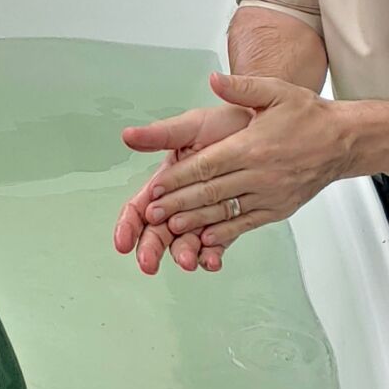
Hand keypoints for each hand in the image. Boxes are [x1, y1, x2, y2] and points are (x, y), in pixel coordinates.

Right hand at [114, 100, 251, 274]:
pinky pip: (217, 244)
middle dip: (151, 249)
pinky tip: (212, 260)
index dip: (128, 226)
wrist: (265, 128)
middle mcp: (181, 201)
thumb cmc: (227, 125)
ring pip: (186, 242)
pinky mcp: (228, 222)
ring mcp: (204, 214)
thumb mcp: (191, 127)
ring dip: (183, 254)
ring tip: (188, 261)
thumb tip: (129, 136)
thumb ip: (160, 135)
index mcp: (167, 181)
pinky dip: (212, 254)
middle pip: (158, 232)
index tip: (123, 242)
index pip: (140, 208)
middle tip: (149, 263)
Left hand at [136, 70, 348, 245]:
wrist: (344, 140)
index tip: (156, 186)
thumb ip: (241, 87)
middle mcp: (260, 173)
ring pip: (226, 211)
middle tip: (152, 213)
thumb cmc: (309, 115)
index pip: (207, 165)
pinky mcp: (279, 209)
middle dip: (178, 204)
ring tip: (171, 228)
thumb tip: (214, 79)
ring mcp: (270, 194)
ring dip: (195, 222)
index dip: (178, 178)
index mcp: (253, 145)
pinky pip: (247, 223)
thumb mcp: (275, 91)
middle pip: (210, 192)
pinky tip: (205, 238)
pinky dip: (225, 232)